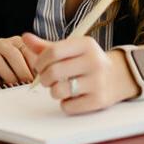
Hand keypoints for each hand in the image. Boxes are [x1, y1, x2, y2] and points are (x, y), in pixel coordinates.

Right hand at [0, 35, 37, 85]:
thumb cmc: (4, 66)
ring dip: (6, 75)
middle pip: (13, 54)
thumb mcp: (21, 63)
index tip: (39, 79)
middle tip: (26, 85)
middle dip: (21, 71)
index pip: (27, 50)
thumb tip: (46, 77)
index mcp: (16, 42)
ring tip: (13, 87)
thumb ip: (33, 66)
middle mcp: (1, 44)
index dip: (34, 65)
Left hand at [23, 33, 138, 114]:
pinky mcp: (98, 100)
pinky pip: (68, 106)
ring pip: (59, 91)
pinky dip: (65, 104)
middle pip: (54, 72)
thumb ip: (47, 46)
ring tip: (60, 88)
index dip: (40, 61)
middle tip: (47, 79)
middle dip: (44, 78)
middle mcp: (94, 61)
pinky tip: (72, 97)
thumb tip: (25, 38)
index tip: (39, 66)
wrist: (118, 77)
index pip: (53, 51)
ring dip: (54, 92)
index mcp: (86, 44)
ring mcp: (98, 81)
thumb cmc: (87, 62)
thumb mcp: (71, 50)